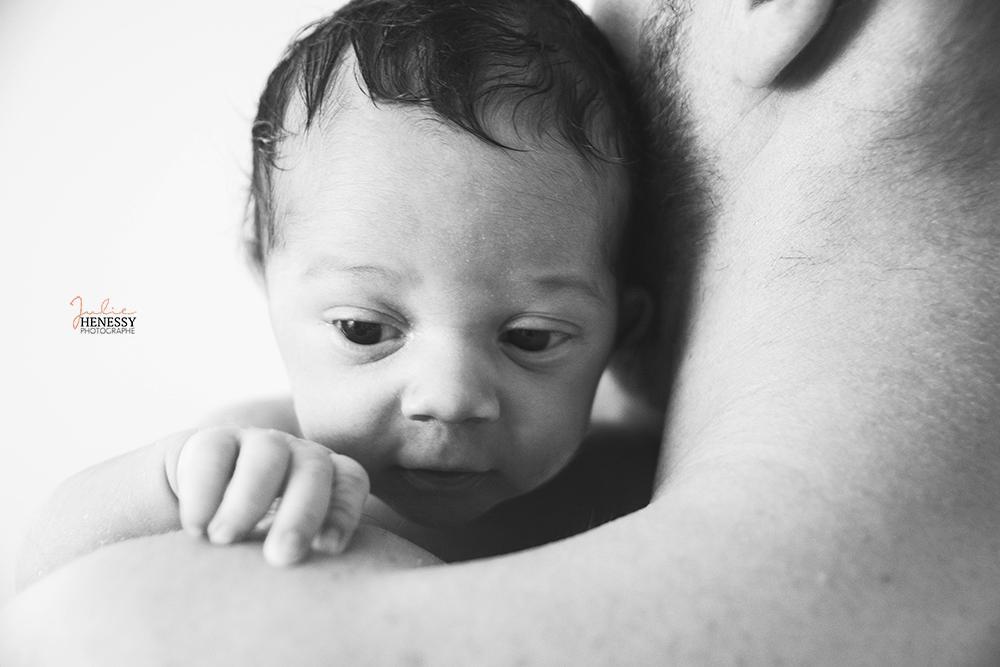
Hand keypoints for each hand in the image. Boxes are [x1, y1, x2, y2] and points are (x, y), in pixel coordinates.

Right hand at [163, 427, 368, 565]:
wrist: (194, 506)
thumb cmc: (255, 541)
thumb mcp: (283, 548)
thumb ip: (309, 560)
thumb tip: (322, 605)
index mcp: (328, 478)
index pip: (350, 481)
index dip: (344, 510)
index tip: (327, 549)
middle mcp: (297, 455)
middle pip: (314, 469)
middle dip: (301, 513)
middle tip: (281, 556)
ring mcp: (257, 443)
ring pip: (267, 454)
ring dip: (248, 499)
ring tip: (225, 540)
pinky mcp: (212, 441)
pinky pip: (214, 453)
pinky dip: (205, 491)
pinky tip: (196, 528)